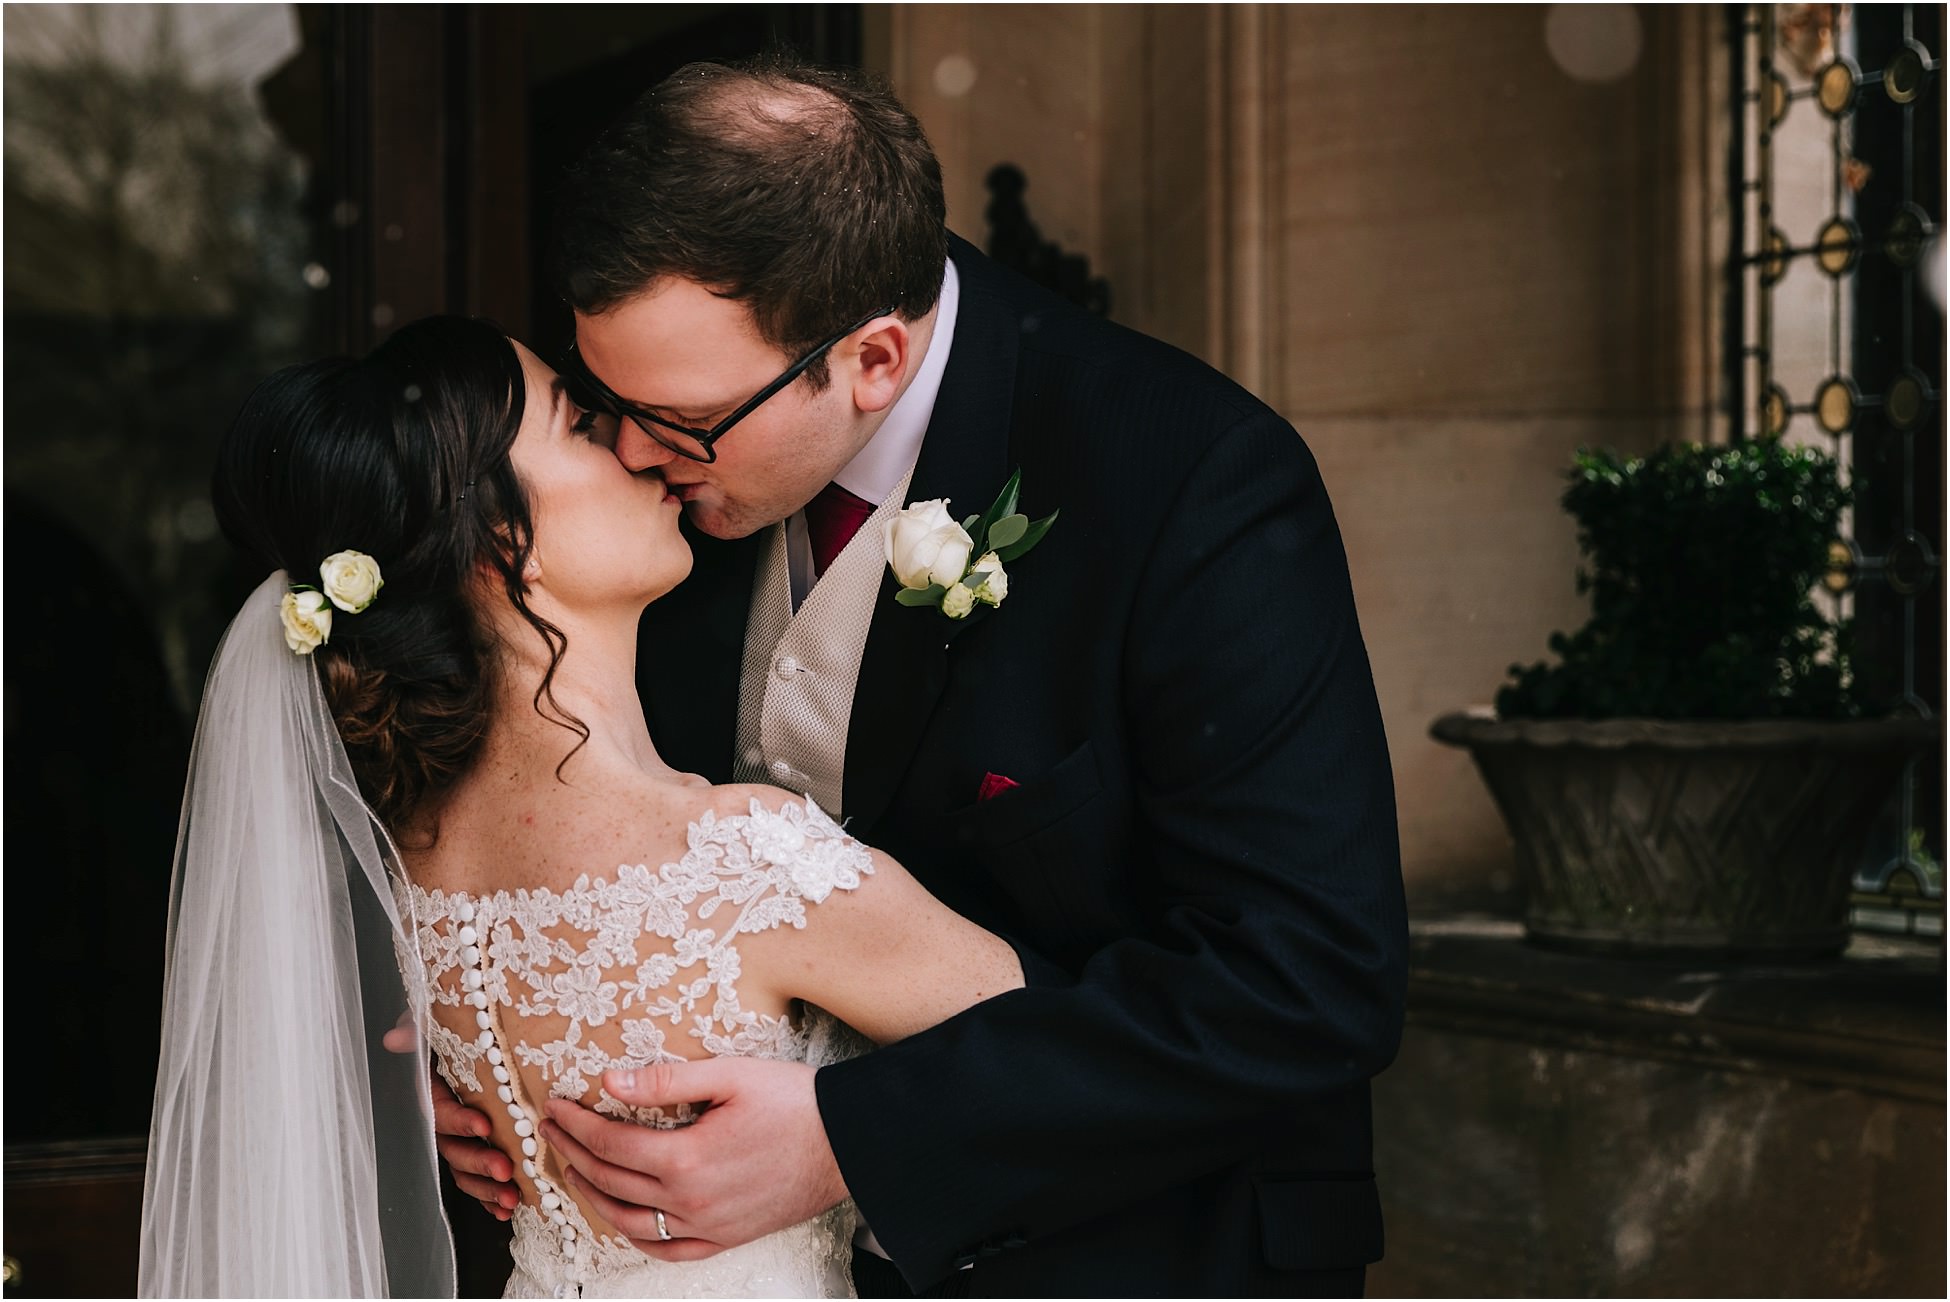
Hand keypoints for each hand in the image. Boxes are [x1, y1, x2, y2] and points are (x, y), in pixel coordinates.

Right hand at [383, 1020, 518, 1219]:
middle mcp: (443, 1122)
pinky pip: (476, 1180)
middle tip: (506, 1169)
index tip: (485, 1125)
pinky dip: (488, 1198)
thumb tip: (394, 1038)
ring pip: (466, 1170)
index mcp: (433, 1093)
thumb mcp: (434, 1026)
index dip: (460, 1121)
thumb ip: (417, 1031)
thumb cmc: (453, 1031)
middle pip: (454, 1149)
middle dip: (480, 1161)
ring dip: (486, 1188)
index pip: (441, 1112)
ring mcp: (459, 1140)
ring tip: (511, 1197)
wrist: (476, 1038)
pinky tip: (506, 1209)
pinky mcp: (476, 1150)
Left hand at [541, 1058, 846, 1260]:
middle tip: (552, 1129)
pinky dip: (635, 1236)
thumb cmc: (794, 1102)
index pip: (610, 1143)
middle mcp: (690, 1201)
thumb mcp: (730, 1076)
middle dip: (574, 1151)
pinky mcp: (726, 1238)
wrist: (847, 1143)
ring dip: (594, 1195)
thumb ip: (667, 1081)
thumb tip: (610, 1083)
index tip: (555, 1105)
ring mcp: (707, 1226)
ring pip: (630, 1221)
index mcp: (686, 1158)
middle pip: (612, 1180)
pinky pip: (667, 1250)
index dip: (576, 1123)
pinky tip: (623, 1219)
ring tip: (574, 1170)